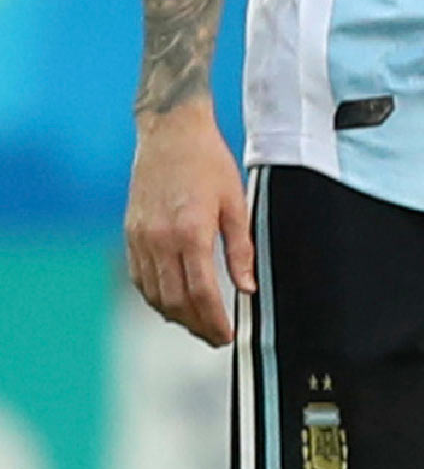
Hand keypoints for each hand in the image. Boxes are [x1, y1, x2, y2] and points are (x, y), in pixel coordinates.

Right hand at [125, 99, 254, 348]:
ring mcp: (141, 237)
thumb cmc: (209, 163)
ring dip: (175, 316)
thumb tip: (247, 289)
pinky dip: (156, 297)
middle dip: (196, 326)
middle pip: (175, 301)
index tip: (226, 336)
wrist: (170, 131)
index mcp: (191, 232)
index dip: (214, 321)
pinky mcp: (131, 232)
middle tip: (215, 336)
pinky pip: (140, 277)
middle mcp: (161, 239)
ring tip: (197, 323)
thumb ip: (241, 250)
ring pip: (154, 294)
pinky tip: (173, 301)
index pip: (201, 293)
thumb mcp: (235, 204)